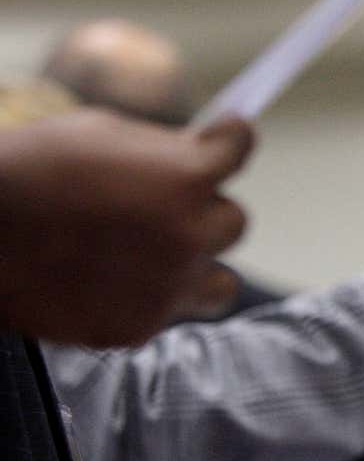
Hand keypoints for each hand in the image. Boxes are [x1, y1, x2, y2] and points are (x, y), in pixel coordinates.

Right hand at [0, 110, 253, 346]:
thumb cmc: (26, 170)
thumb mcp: (98, 133)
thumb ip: (160, 152)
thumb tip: (193, 153)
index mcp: (186, 175)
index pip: (240, 146)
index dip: (228, 139)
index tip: (220, 139)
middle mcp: (191, 232)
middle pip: (233, 221)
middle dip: (202, 211)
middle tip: (165, 208)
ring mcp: (168, 285)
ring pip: (220, 283)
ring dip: (196, 268)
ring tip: (159, 259)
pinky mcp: (137, 327)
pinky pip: (166, 311)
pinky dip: (145, 299)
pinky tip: (108, 284)